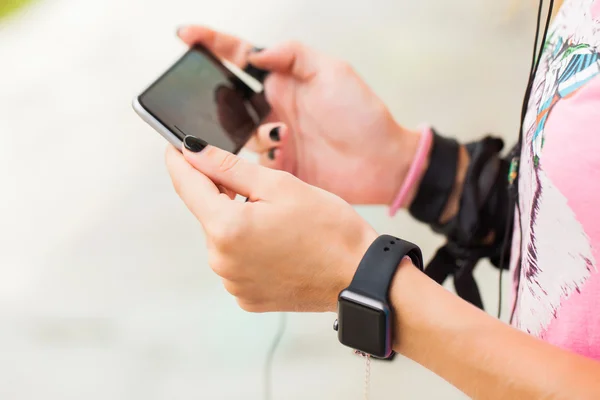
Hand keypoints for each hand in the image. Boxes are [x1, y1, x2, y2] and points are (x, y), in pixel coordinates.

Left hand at [165, 139, 377, 311]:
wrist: (358, 275)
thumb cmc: (329, 228)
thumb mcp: (279, 186)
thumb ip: (228, 168)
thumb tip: (193, 152)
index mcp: (227, 228)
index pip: (187, 186)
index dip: (179, 162)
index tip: (174, 147)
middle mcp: (221, 260)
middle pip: (207, 213)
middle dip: (223, 194)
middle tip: (258, 187)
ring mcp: (232, 282)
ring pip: (222, 237)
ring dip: (238, 222)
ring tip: (278, 221)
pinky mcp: (246, 297)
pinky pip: (235, 261)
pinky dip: (248, 247)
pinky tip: (277, 244)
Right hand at [178, 26, 420, 205]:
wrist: (382, 164)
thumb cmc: (363, 114)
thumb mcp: (333, 71)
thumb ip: (292, 54)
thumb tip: (254, 52)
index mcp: (284, 80)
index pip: (239, 57)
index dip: (210, 43)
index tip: (184, 35)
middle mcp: (273, 108)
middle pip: (227, 98)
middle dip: (213, 98)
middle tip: (205, 100)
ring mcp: (274, 139)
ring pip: (235, 133)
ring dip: (247, 134)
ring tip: (277, 135)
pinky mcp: (277, 168)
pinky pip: (249, 165)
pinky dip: (252, 162)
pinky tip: (276, 157)